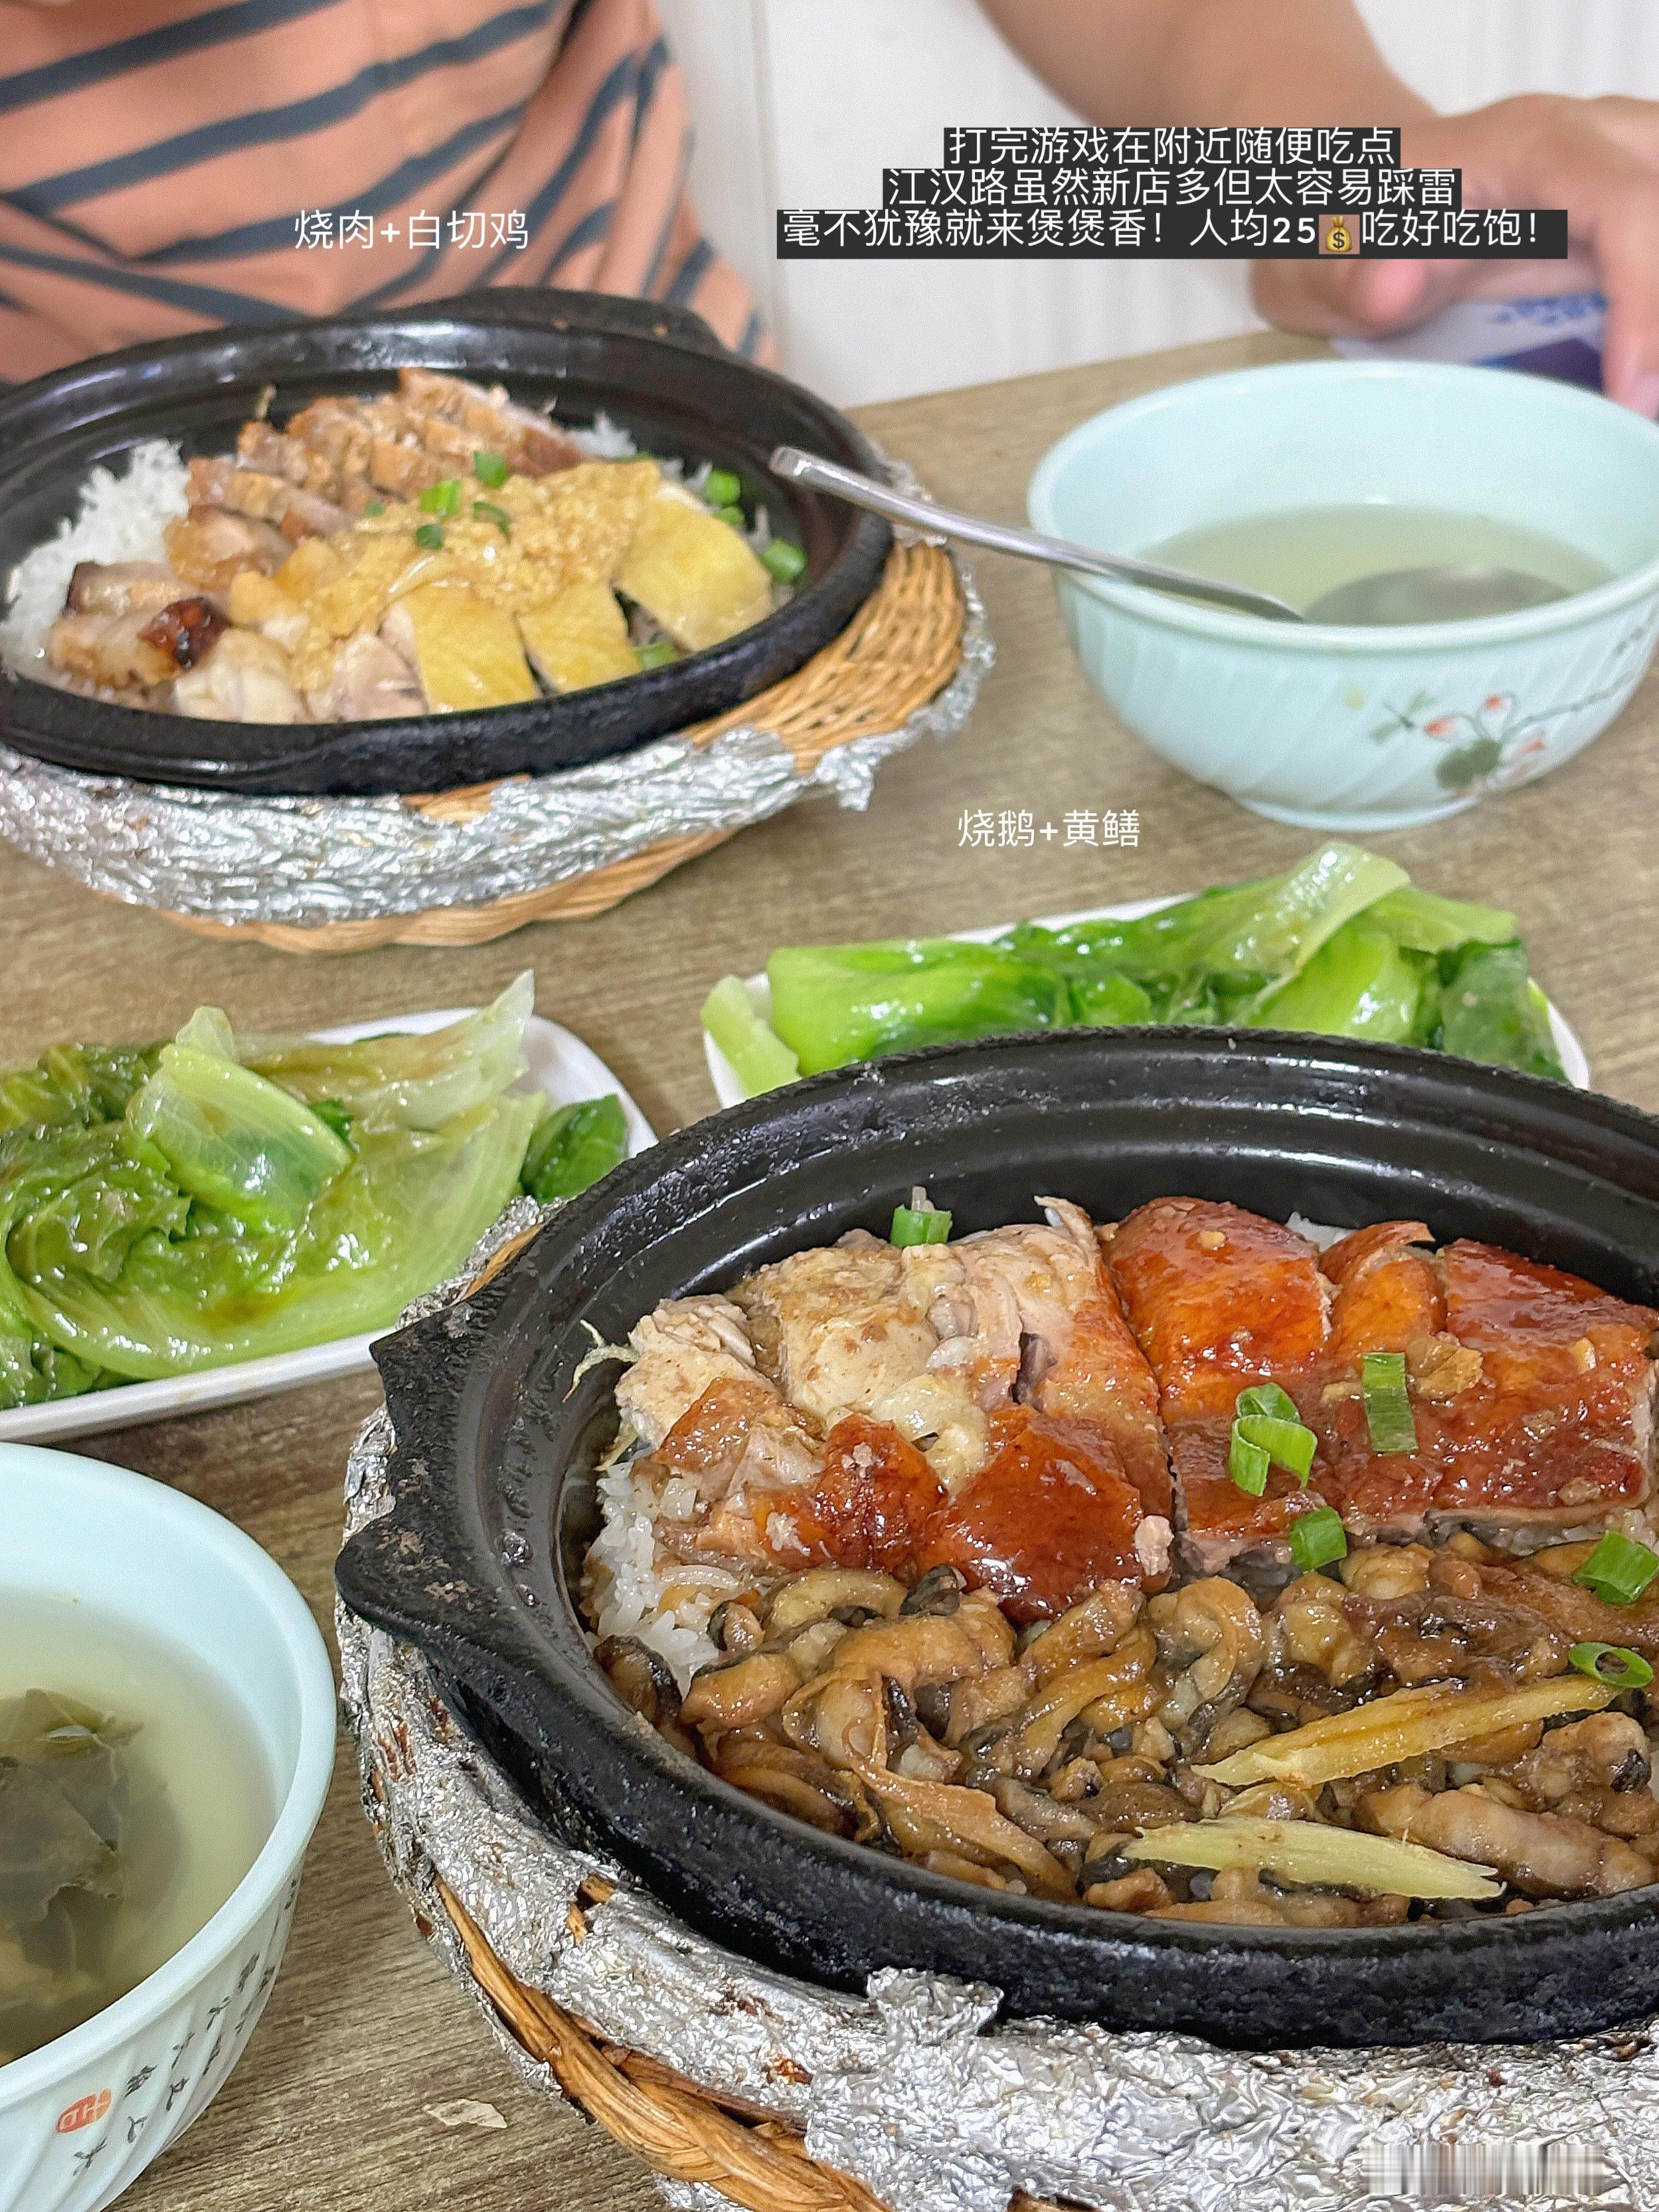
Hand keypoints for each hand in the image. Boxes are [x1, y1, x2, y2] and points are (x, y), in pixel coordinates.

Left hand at [1253, 96, 1658, 414]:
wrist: (1359, 200)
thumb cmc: (1347, 229)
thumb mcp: (1325, 257)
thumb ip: (1351, 275)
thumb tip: (1393, 290)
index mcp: (1526, 145)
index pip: (1622, 203)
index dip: (1645, 293)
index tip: (1632, 390)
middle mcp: (1589, 140)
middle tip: (1645, 405)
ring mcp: (1615, 169)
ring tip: (1642, 397)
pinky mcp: (1622, 211)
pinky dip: (1654, 310)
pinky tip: (1642, 371)